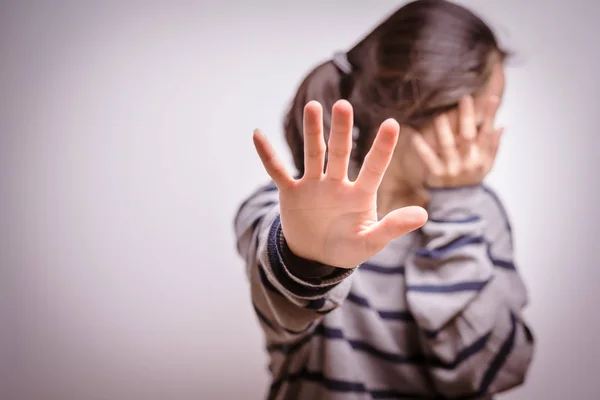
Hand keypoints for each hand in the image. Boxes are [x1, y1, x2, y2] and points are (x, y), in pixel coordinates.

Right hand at [252, 100, 427, 268]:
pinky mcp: (291, 193)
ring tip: (312, 106)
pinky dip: (267, 155)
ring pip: (313, 154)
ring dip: (312, 132)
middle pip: (340, 152)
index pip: (374, 167)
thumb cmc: (346, 248)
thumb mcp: (370, 242)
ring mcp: (313, 185)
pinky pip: (277, 171)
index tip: (392, 124)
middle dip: (341, 130)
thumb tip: (423, 215)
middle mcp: (337, 183)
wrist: (315, 258)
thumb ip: (392, 228)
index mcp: (360, 194)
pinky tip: (258, 134)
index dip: (382, 147)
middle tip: (343, 105)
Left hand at [412, 95, 503, 187]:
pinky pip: (429, 159)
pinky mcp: (437, 174)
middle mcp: (469, 162)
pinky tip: (415, 135)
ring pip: (448, 146)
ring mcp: (452, 169)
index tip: (491, 98)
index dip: (490, 116)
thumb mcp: (487, 165)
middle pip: (468, 137)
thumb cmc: (472, 177)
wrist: (459, 202)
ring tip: (440, 114)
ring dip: (444, 129)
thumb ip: (494, 146)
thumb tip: (502, 126)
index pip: (488, 133)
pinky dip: (422, 148)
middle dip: (467, 117)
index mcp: (482, 158)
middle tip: (464, 98)